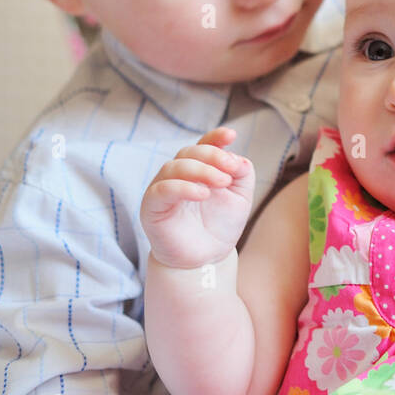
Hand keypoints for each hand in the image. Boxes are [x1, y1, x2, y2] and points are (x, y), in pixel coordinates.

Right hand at [140, 127, 255, 269]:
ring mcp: (162, 189)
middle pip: (189, 153)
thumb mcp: (240, 197)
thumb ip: (242, 174)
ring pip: (174, 167)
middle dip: (212, 156)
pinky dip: (183, 187)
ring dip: (200, 170)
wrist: (206, 258)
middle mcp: (177, 175)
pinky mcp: (152, 206)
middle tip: (230, 171)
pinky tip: (203, 194)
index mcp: (198, 168)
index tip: (231, 136)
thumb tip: (239, 157)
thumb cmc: (220, 225)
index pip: (203, 145)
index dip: (215, 137)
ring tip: (221, 182)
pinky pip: (163, 190)